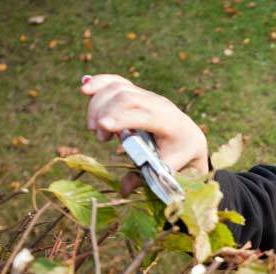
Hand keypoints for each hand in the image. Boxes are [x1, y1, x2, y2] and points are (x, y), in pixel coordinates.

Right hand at [79, 74, 208, 194]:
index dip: (122, 118)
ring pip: (118, 88)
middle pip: (126, 98)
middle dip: (105, 115)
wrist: (189, 137)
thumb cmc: (178, 155)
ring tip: (95, 129)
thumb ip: (144, 177)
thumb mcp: (167, 169)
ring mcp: (148, 95)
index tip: (102, 126)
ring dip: (98, 105)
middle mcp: (159, 104)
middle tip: (100, 138)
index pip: (145, 116)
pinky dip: (99, 83)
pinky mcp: (137, 92)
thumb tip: (123, 190)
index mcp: (170, 124)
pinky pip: (116, 81)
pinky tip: (85, 89)